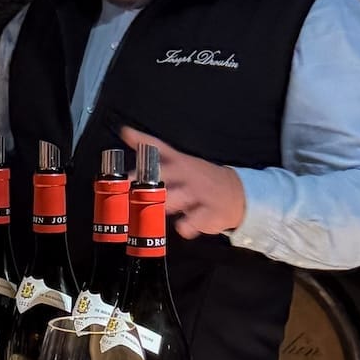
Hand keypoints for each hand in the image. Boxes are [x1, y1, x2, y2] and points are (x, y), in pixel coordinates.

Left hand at [121, 127, 245, 239]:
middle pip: (163, 176)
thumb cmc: (198, 177)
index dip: (141, 152)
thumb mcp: (178, 159)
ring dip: (162, 204)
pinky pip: (195, 220)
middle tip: (131, 190)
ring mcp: (198, 194)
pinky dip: (187, 225)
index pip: (158, 151)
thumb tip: (124, 131)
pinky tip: (181, 228)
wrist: (235, 193)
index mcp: (177, 163)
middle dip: (145, 184)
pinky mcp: (209, 212)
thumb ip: (151, 148)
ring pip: (176, 198)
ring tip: (154, 210)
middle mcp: (186, 176)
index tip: (125, 154)